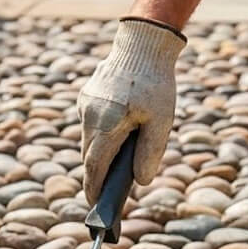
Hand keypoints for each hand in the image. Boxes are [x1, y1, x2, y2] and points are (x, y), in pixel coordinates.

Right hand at [78, 17, 185, 203]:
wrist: (143, 43)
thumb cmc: (156, 83)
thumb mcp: (161, 122)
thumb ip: (150, 154)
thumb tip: (141, 181)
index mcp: (105, 125)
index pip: (93, 167)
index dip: (94, 189)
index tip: (95, 206)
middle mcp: (89, 116)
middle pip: (89, 156)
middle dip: (97, 176)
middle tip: (108, 194)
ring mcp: (86, 104)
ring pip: (90, 139)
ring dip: (100, 154)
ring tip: (116, 169)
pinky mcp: (88, 96)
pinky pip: (92, 124)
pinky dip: (102, 136)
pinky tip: (118, 139)